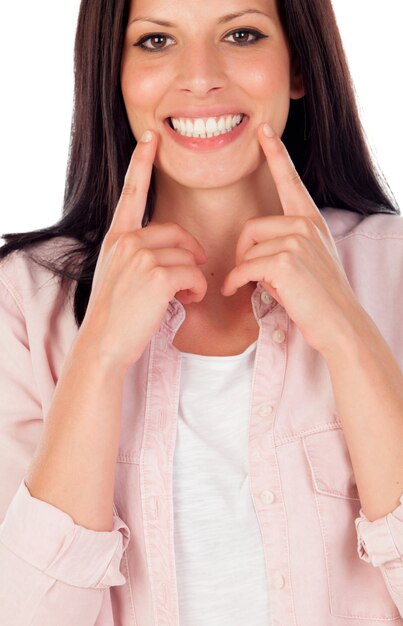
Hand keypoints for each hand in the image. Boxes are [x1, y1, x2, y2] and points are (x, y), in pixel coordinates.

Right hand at [80, 130, 207, 372]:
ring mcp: (139, 256)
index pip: (132, 192)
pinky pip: (193, 272)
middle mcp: (126, 240)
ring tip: (186, 295)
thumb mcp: (119, 274)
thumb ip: (138, 254)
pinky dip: (197, 288)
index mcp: (117, 237)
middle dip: (190, 253)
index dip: (142, 162)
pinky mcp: (156, 275)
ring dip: (194, 277)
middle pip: (176, 232)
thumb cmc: (117, 313)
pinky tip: (189, 300)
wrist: (104, 342)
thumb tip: (173, 252)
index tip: (150, 137)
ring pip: (187, 254)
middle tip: (192, 275)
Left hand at [221, 123, 363, 355]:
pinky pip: (244, 267)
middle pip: (250, 227)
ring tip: (256, 287)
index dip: (276, 154)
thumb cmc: (318, 297)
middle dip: (243, 254)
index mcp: (310, 220)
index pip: (290, 180)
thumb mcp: (308, 260)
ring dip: (243, 273)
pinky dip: (235, 282)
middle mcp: (305, 224)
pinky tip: (236, 291)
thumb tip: (254, 249)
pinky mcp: (285, 261)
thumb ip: (286, 243)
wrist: (339, 323)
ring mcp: (297, 240)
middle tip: (250, 275)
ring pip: (247, 250)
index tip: (264, 132)